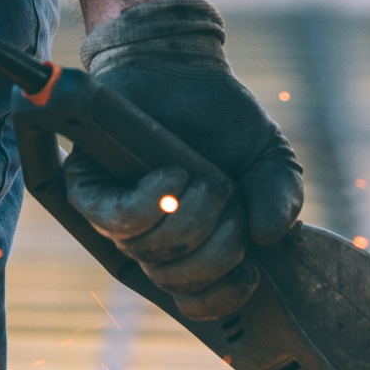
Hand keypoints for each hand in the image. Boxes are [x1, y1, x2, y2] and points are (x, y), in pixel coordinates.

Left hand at [64, 0, 301, 318]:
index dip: (222, 298)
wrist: (183, 67)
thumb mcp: (270, 161)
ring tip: (204, 176)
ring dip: (189, 217)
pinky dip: (150, 203)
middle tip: (229, 197)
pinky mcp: (87, 189)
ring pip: (150, 252)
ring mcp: (119, 219)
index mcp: (193, 248)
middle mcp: (153, 242)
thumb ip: (281, 198)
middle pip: (176, 280)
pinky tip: (172, 175)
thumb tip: (266, 237)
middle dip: (216, 247)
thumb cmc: (224, 122)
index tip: (250, 273)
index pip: (196, 302)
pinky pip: (115, 221)